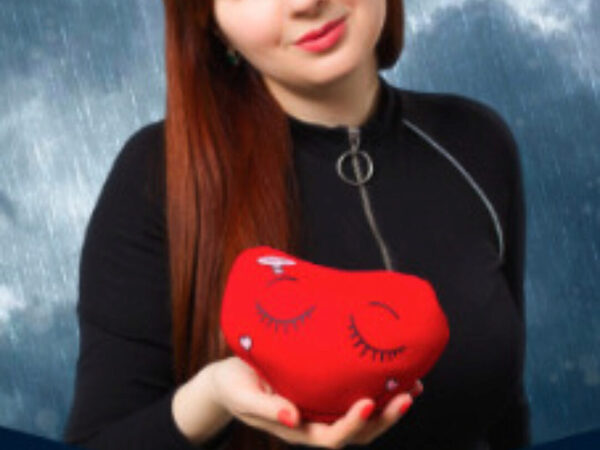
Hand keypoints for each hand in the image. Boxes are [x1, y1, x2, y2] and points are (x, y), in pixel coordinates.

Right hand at [208, 356, 422, 447]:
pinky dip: (379, 389)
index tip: (367, 402)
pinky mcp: (326, 394)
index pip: (331, 438)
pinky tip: (396, 374)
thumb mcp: (245, 397)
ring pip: (364, 419)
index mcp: (297, 429)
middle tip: (407, 394)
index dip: (352, 425)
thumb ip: (267, 410)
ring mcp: (323, 410)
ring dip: (390, 407)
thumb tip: (292, 418)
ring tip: (414, 386)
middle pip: (358, 433)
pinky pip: (355, 397)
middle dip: (385, 417)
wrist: (232, 379)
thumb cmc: (235, 387)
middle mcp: (315, 424)